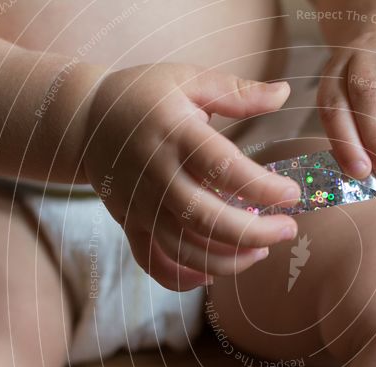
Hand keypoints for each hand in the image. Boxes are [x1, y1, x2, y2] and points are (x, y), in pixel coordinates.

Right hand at [81, 63, 300, 290]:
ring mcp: (141, 205)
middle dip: (254, 233)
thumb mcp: (188, 79)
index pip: (223, 168)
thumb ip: (237, 92)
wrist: (84, 120)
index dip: (262, 187)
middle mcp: (156, 174)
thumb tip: (284, 93)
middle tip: (288, 230)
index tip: (292, 194)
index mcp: (176, 134)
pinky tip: (214, 273)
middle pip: (206, 219)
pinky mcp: (131, 224)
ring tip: (260, 251)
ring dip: (228, 260)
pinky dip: (184, 278)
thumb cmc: (145, 96)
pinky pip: (154, 263)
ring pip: (184, 249)